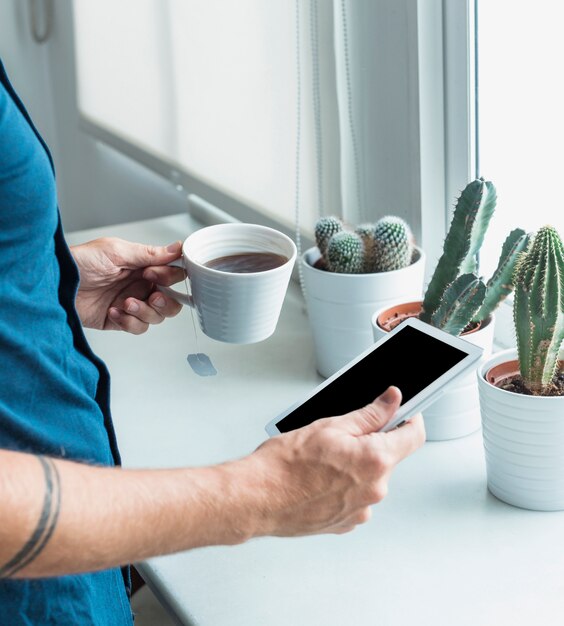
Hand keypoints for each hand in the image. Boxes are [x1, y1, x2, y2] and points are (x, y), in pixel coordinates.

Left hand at [70, 237, 184, 333]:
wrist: (54, 284)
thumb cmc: (79, 262)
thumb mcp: (116, 251)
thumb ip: (148, 253)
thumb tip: (175, 249)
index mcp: (142, 266)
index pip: (172, 274)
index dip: (170, 276)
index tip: (154, 273)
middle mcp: (139, 286)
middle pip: (171, 301)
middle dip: (165, 301)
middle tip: (152, 295)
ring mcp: (130, 304)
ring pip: (157, 317)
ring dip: (145, 312)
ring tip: (126, 303)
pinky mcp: (119, 320)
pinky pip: (138, 328)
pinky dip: (128, 322)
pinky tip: (113, 311)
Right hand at [243, 386, 424, 537]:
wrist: (257, 498)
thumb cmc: (284, 465)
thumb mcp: (329, 426)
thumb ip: (369, 414)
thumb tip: (391, 401)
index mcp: (375, 461)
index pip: (414, 436)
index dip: (410, 418)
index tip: (403, 411)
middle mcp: (374, 490)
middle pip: (387, 457)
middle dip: (370, 443)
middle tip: (340, 435)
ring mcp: (360, 510)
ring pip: (368, 478)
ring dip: (355, 467)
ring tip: (321, 460)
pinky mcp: (345, 523)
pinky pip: (354, 498)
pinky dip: (342, 486)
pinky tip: (318, 478)